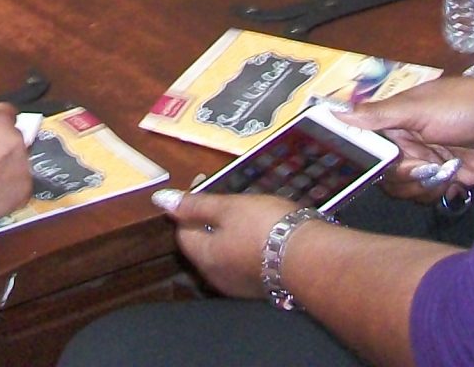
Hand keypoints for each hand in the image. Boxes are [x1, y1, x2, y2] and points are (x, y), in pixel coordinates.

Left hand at [154, 187, 294, 300]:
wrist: (312, 259)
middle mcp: (217, 277)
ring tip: (251, 213)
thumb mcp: (228, 207)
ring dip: (231, 234)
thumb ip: (195, 205)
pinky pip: (245, 263)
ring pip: (225, 254)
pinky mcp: (261, 288)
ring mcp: (240, 286)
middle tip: (231, 200)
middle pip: (203, 245)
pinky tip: (266, 233)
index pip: (183, 231)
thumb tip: (161, 200)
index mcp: (204, 257)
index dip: (191, 207)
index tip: (207, 186)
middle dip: (212, 221)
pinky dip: (249, 247)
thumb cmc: (266, 227)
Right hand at [340, 73, 473, 191]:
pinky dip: (436, 192)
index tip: (378, 166)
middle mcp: (406, 144)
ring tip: (441, 170)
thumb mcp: (417, 108)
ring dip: (421, 185)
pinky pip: (427, 196)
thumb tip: (334, 112)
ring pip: (405, 190)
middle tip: (421, 164)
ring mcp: (426, 163)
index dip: (369, 161)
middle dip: (401, 175)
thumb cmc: (461, 105)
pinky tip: (451, 180)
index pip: (367, 148)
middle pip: (384, 175)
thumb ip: (377, 115)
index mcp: (394, 123)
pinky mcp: (446, 179)